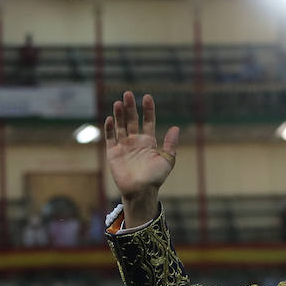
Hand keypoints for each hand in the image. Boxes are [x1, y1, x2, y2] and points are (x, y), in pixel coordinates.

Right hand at [104, 91, 179, 220]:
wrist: (141, 191)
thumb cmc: (156, 177)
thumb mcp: (167, 160)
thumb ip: (170, 144)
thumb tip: (176, 127)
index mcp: (149, 142)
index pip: (148, 121)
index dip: (147, 109)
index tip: (147, 97)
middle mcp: (135, 141)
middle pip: (131, 120)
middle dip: (130, 107)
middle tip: (128, 94)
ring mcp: (124, 146)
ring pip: (120, 126)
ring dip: (119, 114)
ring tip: (119, 102)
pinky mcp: (113, 153)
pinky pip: (110, 138)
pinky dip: (110, 128)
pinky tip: (110, 118)